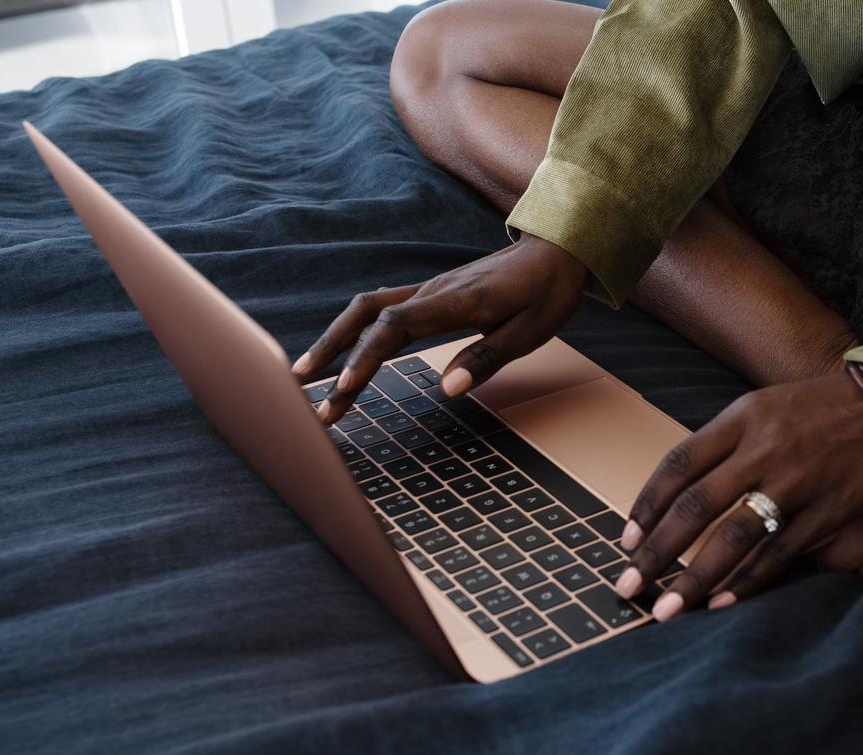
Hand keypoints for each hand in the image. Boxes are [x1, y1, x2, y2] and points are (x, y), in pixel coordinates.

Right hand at [293, 236, 587, 422]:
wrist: (556, 249)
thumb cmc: (548, 292)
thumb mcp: (531, 331)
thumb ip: (486, 358)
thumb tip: (448, 389)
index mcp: (456, 301)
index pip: (395, 326)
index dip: (365, 356)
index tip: (344, 388)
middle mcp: (433, 291)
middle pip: (367, 317)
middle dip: (333, 355)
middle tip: (310, 396)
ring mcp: (428, 290)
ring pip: (366, 310)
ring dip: (335, 341)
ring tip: (306, 376)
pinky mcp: (430, 294)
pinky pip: (381, 309)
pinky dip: (354, 331)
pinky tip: (341, 353)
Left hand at [612, 370, 862, 620]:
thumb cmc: (817, 408)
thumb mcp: (761, 407)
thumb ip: (722, 445)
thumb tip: (678, 493)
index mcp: (740, 420)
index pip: (678, 466)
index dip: (647, 506)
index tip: (627, 542)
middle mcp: (762, 450)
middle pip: (696, 507)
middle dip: (657, 552)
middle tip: (628, 585)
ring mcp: (795, 482)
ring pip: (733, 537)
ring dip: (695, 578)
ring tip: (668, 609)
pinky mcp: (826, 511)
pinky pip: (778, 553)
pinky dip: (747, 582)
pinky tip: (721, 605)